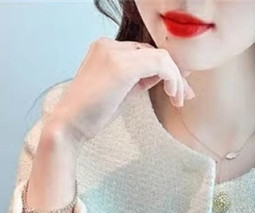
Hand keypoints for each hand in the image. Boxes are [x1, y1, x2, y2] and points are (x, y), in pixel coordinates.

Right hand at [46, 37, 193, 145]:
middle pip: (154, 52)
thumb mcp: (119, 92)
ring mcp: (115, 53)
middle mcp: (109, 45)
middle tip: (185, 96)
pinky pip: (160, 64)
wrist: (69, 125)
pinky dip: (172, 79)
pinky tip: (173, 95)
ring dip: (175, 79)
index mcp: (105, 49)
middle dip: (175, 74)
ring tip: (178, 100)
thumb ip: (138, 80)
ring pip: (161, 56)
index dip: (165, 70)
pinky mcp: (122, 66)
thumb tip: (162, 77)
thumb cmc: (90, 115)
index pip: (144, 53)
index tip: (177, 90)